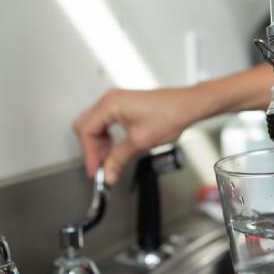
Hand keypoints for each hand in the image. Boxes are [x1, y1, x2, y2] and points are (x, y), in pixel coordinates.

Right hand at [72, 87, 198, 184]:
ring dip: (98, 144)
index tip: (95, 170)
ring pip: (94, 124)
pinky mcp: (123, 105)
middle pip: (85, 126)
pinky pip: (105, 121)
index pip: (86, 131)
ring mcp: (117, 100)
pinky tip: (113, 148)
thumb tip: (108, 174)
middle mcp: (111, 99)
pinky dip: (105, 137)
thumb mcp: (140, 142)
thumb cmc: (170, 114)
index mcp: (110, 104)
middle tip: (99, 167)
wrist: (187, 106)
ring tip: (107, 160)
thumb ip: (119, 159)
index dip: (89, 154)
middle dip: (91, 149)